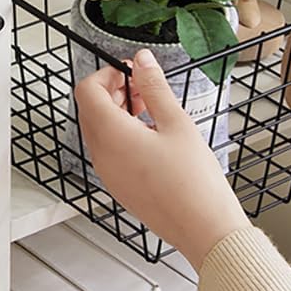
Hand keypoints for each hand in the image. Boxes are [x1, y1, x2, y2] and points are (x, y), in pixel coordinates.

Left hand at [74, 49, 248, 269]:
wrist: (203, 229)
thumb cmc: (194, 183)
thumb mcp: (177, 123)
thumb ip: (155, 87)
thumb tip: (142, 61)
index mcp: (111, 135)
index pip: (87, 90)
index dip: (107, 73)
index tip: (131, 70)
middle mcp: (101, 155)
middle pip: (90, 108)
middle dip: (114, 90)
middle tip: (144, 86)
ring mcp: (107, 173)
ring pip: (98, 129)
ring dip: (118, 111)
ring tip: (152, 108)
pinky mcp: (118, 185)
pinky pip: (108, 149)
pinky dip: (121, 133)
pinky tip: (152, 133)